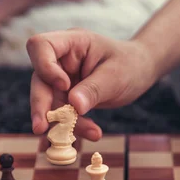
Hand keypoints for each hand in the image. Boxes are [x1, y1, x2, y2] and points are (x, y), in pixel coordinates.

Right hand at [27, 29, 158, 140]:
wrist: (140, 72)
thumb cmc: (130, 64)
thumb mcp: (116, 76)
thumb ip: (94, 89)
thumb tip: (74, 105)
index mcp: (72, 43)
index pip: (41, 46)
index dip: (45, 67)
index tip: (64, 86)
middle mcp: (61, 61)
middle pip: (39, 80)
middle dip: (41, 106)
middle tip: (42, 129)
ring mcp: (62, 80)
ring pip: (50, 104)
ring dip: (64, 123)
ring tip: (93, 133)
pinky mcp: (66, 97)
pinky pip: (61, 115)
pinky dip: (71, 128)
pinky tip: (85, 136)